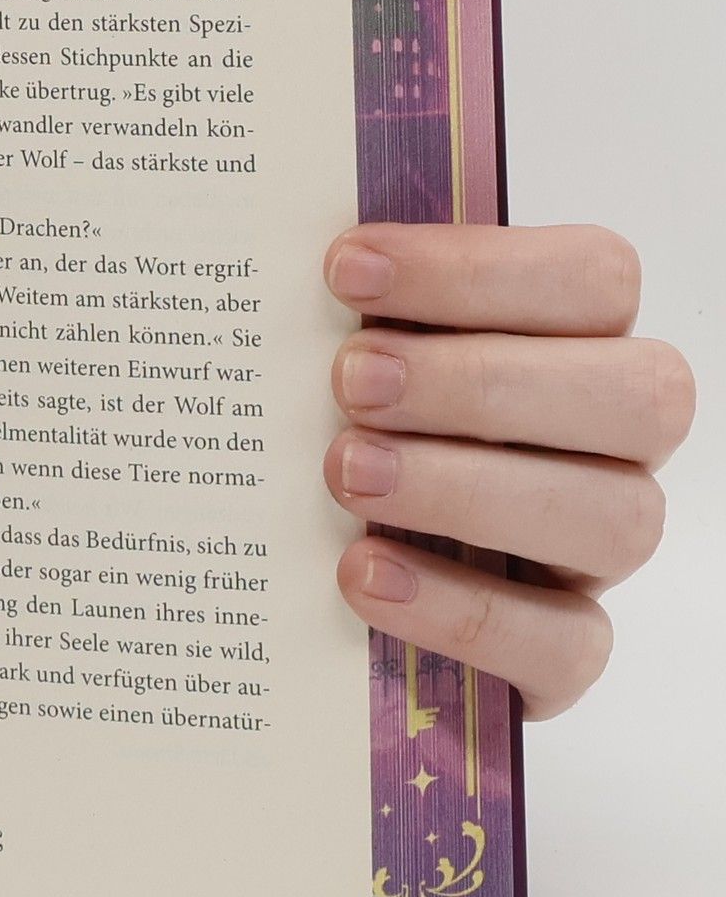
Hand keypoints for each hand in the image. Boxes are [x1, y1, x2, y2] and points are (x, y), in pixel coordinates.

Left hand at [324, 224, 693, 718]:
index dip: (477, 267)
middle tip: (350, 381)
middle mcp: (611, 441)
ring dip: (468, 489)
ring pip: (615, 516)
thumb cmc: (343, 421)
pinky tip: (363, 572)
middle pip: (635, 395)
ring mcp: (597, 549)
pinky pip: (566, 642)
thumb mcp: (339, 352)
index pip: (592, 278)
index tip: (344, 268)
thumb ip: (339, 307)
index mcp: (575, 339)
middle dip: (481, 382)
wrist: (320, 581)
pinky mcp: (565, 651)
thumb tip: (261, 245)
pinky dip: (460, 607)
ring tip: (344, 473)